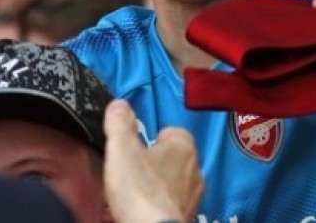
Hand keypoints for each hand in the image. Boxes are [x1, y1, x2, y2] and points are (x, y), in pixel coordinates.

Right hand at [104, 100, 202, 222]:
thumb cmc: (139, 188)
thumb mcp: (121, 149)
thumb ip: (119, 124)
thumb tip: (119, 104)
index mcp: (184, 148)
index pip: (173, 133)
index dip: (153, 138)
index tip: (136, 149)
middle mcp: (196, 170)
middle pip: (174, 158)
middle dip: (155, 163)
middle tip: (132, 172)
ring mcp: (195, 197)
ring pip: (175, 183)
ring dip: (159, 185)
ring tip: (135, 194)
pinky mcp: (189, 218)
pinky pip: (173, 205)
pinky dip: (161, 205)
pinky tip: (144, 211)